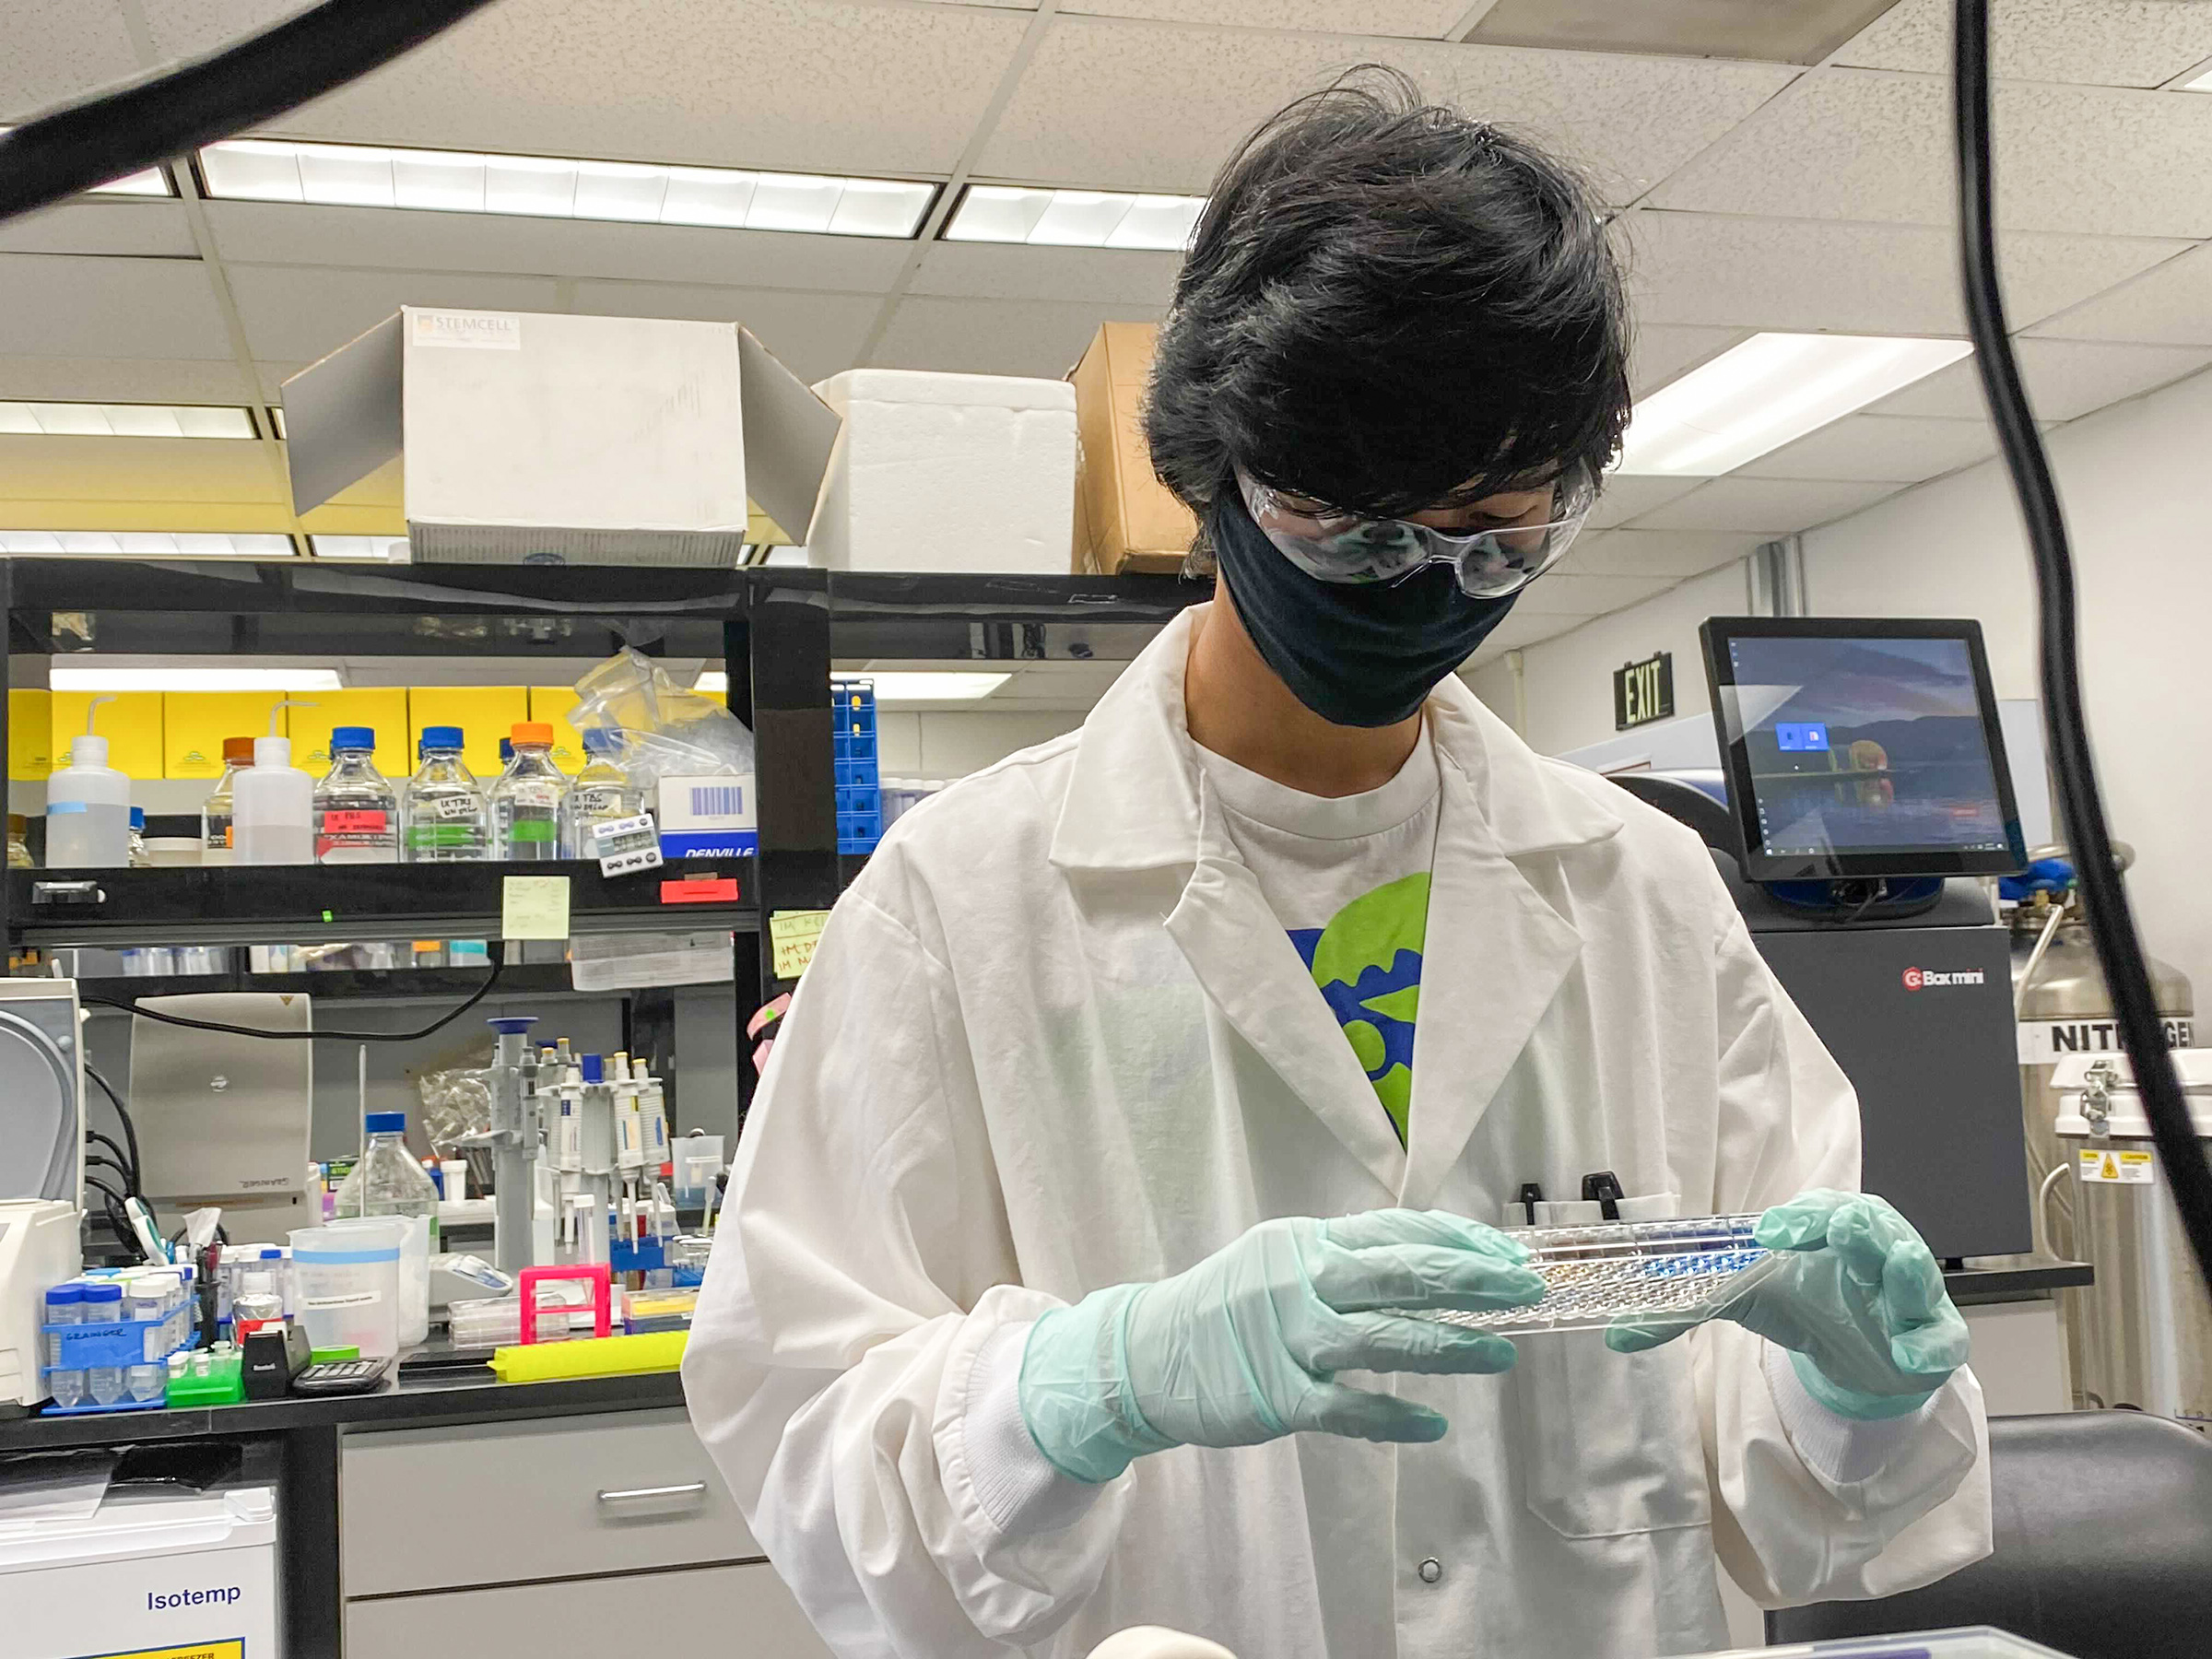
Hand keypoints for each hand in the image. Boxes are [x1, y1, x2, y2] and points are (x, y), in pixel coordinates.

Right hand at [1020, 1210, 1544, 1483]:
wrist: (1145, 1356)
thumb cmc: (1226, 1308)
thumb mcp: (1280, 1263)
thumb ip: (1343, 1262)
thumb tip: (1431, 1264)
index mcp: (1305, 1242)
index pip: (1396, 1230)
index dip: (1456, 1239)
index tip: (1506, 1251)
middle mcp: (1300, 1281)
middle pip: (1401, 1274)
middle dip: (1471, 1279)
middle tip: (1526, 1289)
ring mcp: (1288, 1339)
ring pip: (1385, 1339)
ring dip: (1451, 1345)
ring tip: (1501, 1354)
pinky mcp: (1275, 1396)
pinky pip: (1348, 1409)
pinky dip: (1394, 1419)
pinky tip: (1432, 1426)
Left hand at [1609, 1190, 1969, 1421]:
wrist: (1858, 1353)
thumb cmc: (1805, 1303)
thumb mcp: (1743, 1300)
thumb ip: (1683, 1310)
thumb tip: (1617, 1333)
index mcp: (1824, 1230)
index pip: (1817, 1210)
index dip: (1800, 1218)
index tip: (1770, 1234)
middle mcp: (1871, 1251)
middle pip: (1870, 1227)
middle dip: (1857, 1229)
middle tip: (1840, 1229)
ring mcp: (1906, 1293)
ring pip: (1913, 1272)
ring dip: (1906, 1270)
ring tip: (1896, 1269)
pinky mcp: (1931, 1335)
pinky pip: (1940, 1337)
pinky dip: (1929, 1345)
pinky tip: (1912, 1356)